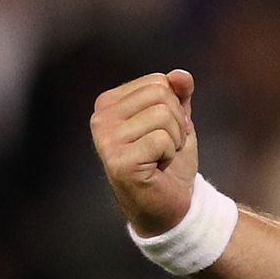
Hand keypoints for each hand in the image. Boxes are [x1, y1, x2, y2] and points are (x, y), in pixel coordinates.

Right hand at [91, 70, 199, 236]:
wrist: (172, 204)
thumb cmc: (170, 160)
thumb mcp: (179, 121)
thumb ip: (179, 94)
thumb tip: (180, 74)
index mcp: (109, 103)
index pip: (159, 81)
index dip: (175, 107)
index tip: (163, 132)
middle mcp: (100, 118)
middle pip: (161, 94)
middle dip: (177, 122)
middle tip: (165, 146)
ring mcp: (105, 140)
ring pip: (164, 115)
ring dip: (174, 139)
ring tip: (160, 158)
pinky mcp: (118, 161)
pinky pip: (163, 139)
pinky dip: (170, 154)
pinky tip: (156, 169)